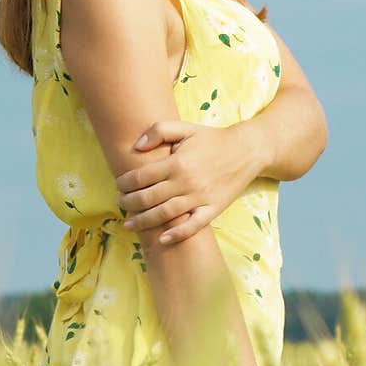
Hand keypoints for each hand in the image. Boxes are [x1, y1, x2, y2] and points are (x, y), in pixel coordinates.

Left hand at [116, 120, 261, 244]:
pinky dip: (177, 235)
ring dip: (143, 221)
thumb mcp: (186, 127)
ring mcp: (200, 198)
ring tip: (129, 224)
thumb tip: (136, 147)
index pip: (142, 177)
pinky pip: (193, 226)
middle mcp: (186, 182)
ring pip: (165, 214)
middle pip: (148, 198)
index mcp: (177, 162)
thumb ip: (159, 131)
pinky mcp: (212, 209)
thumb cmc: (212, 139)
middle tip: (120, 204)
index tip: (119, 185)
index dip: (125, 183)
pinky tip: (162, 239)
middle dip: (129, 203)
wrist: (247, 151)